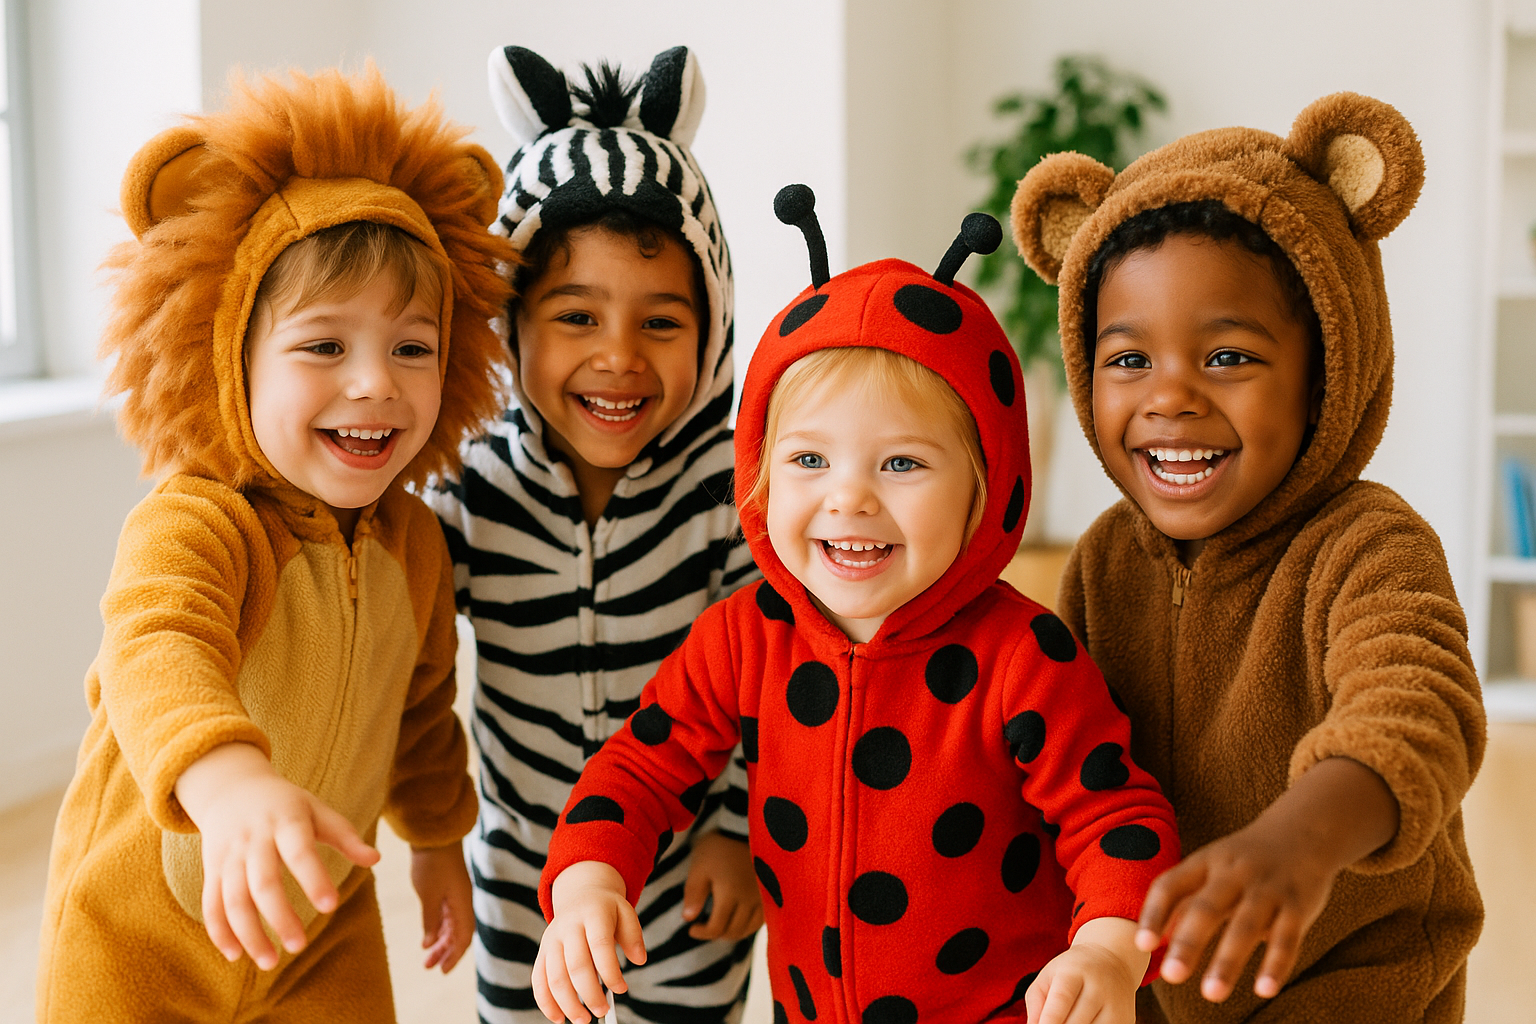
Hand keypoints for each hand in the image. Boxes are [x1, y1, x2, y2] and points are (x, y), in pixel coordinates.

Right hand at [174, 742, 379, 969]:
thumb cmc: (285, 804)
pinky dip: (219, 931)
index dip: (314, 879)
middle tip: (299, 947)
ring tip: (270, 962)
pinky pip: (211, 903)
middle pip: (263, 883)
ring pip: (233, 899)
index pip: (300, 852)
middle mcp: (254, 840)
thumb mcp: (317, 810)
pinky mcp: (213, 870)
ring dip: (248, 933)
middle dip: (279, 917)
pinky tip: (235, 955)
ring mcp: (229, 856)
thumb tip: (377, 859)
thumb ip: (345, 835)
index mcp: (286, 822)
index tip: (330, 907)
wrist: (232, 786)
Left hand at [411, 842, 473, 972]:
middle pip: (459, 934)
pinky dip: (437, 928)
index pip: (463, 937)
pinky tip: (427, 938)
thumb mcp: (428, 895)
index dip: (454, 955)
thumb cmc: (432, 863)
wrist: (433, 835)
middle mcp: (462, 902)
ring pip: (451, 926)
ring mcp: (456, 895)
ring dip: (440, 942)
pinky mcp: (447, 889)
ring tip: (426, 958)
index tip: (442, 971)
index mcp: (462, 904)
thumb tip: (429, 943)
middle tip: (429, 968)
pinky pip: (446, 915)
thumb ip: (430, 920)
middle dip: (445, 952)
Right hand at [533, 861, 646, 1023]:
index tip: (621, 989)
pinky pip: (538, 980)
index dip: (610, 971)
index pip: (600, 945)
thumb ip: (633, 935)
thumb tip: (639, 960)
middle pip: (576, 965)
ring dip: (568, 1003)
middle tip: (602, 1012)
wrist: (580, 895)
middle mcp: (568, 926)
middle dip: (590, 994)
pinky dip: (546, 1002)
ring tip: (583, 1020)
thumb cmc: (606, 910)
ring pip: (554, 976)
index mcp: (592, 914)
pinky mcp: (541, 952)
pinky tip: (559, 1018)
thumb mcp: (625, 912)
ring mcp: (551, 940)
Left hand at [681, 831, 763, 940]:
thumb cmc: (719, 844)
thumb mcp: (700, 866)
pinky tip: (739, 917)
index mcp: (730, 895)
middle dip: (716, 933)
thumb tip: (688, 919)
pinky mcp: (771, 892)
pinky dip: (748, 924)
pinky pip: (762, 919)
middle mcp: (749, 901)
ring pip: (749, 928)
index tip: (691, 928)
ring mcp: (763, 898)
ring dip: (732, 932)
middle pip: (733, 931)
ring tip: (720, 924)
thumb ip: (694, 893)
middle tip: (704, 926)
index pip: (716, 928)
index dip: (702, 932)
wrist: (746, 826)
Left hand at [1026, 917, 1145, 1023]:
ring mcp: (1116, 1006)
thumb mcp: (1048, 976)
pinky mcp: (1126, 1020)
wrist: (1113, 961)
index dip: (1050, 1019)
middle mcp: (1099, 988)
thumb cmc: (1071, 972)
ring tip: (1067, 1021)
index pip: (1062, 998)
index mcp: (1075, 972)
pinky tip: (1084, 1022)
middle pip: (1077, 1022)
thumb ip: (1036, 1003)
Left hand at [1134, 756, 1397, 1001]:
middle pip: (1207, 908)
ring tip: (1211, 993)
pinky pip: (1288, 938)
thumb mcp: (1209, 869)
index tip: (1141, 945)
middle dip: (1188, 943)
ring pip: (1246, 926)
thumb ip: (1181, 901)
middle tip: (1171, 976)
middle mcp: (1233, 873)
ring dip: (1228, 961)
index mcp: (1205, 862)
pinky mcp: (1298, 906)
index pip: (1171, 885)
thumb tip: (1152, 940)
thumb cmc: (1245, 860)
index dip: (1154, 914)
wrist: (1303, 832)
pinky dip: (1276, 965)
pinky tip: (1264, 991)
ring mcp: (1267, 889)